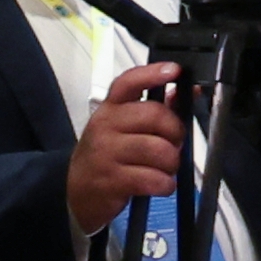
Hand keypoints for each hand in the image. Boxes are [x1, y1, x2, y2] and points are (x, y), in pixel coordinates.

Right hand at [65, 64, 183, 231]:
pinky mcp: (112, 180)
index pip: (128, 83)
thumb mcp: (123, 128)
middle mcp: (105, 126)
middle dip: (175, 133)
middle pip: (156, 116)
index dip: (152, 74)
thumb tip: (186, 91)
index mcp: (110, 109)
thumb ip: (154, 110)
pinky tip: (158, 184)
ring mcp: (106, 153)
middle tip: (172, 144)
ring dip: (172, 163)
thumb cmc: (107, 155)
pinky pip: (154, 179)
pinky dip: (165, 184)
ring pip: (160, 150)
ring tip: (163, 168)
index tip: (173, 70)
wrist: (75, 190)